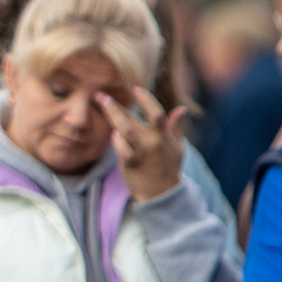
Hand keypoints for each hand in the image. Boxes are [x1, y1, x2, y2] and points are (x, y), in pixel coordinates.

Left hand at [97, 88, 188, 202]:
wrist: (162, 192)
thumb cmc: (168, 167)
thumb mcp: (177, 147)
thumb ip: (175, 127)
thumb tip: (181, 109)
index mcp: (163, 136)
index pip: (156, 112)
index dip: (146, 99)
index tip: (135, 89)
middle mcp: (153, 142)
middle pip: (134, 119)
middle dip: (115, 106)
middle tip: (100, 96)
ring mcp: (142, 153)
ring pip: (126, 131)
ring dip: (113, 117)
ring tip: (100, 107)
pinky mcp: (132, 165)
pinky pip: (124, 151)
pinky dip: (118, 143)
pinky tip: (113, 135)